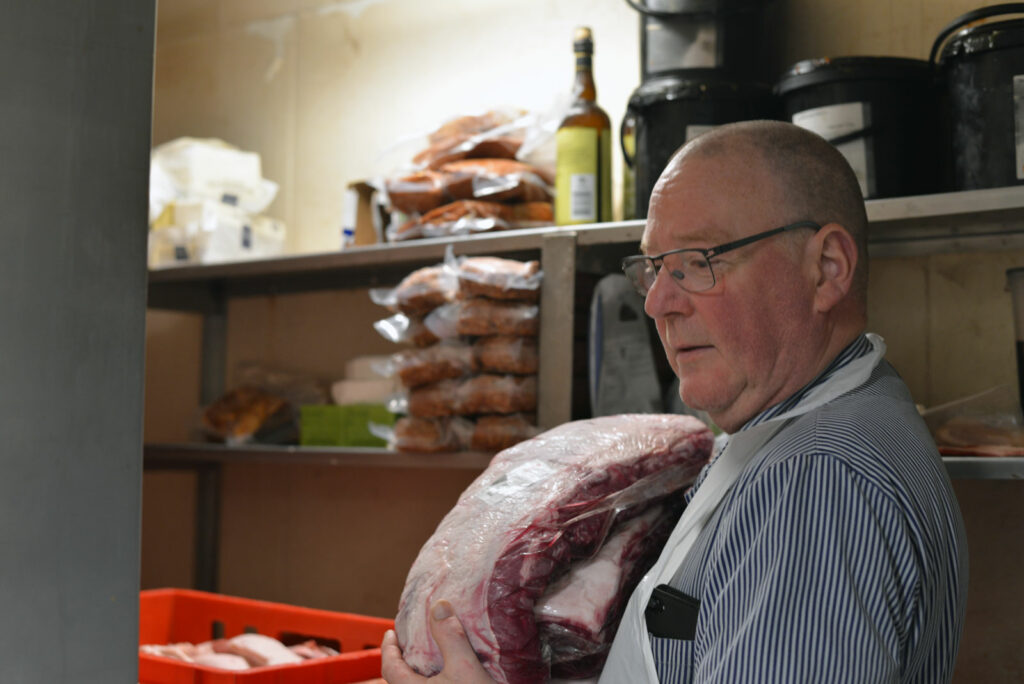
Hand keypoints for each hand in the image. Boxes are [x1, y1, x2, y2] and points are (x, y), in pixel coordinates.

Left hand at [381, 600, 496, 683]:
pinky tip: (450, 678)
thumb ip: (450, 637)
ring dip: (420, 676)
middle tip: (411, 645)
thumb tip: (438, 606)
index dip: (389, 648)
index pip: (390, 668)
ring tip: (432, 660)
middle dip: (403, 662)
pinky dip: (434, 683)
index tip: (391, 633)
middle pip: (400, 682)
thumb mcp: (465, 667)